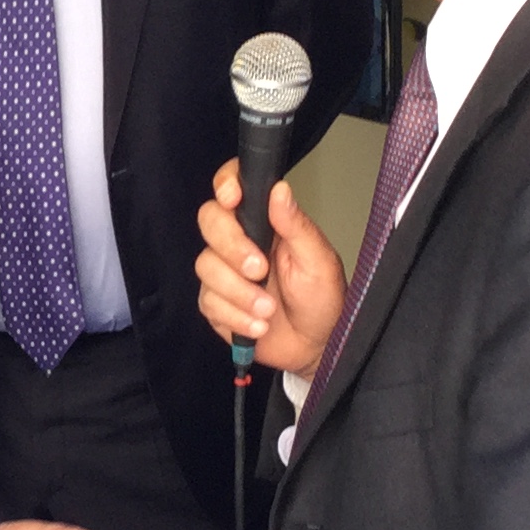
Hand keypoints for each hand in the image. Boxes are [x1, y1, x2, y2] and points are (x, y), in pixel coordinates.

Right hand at [195, 161, 345, 372]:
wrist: (315, 345)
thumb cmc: (322, 299)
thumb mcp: (318, 261)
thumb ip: (296, 225)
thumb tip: (280, 190)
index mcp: (265, 223)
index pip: (234, 188)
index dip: (226, 184)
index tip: (232, 197)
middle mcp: (240, 242)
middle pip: (210, 221)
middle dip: (232, 247)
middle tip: (260, 269)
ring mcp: (224, 272)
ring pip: (207, 266)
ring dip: (240, 292)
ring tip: (269, 310)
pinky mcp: (216, 303)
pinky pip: (209, 302)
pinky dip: (236, 317)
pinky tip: (259, 325)